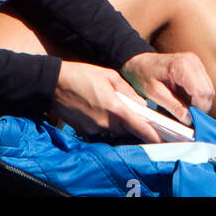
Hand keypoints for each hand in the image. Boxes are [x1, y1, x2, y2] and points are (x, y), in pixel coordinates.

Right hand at [50, 61, 172, 143]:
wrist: (53, 83)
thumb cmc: (82, 75)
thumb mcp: (110, 76)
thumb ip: (128, 91)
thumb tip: (141, 104)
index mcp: (116, 109)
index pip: (140, 128)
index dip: (152, 136)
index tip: (162, 140)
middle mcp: (107, 122)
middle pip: (127, 131)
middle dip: (133, 126)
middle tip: (134, 116)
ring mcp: (95, 128)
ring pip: (114, 131)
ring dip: (117, 123)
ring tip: (109, 107)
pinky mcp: (84, 130)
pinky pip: (100, 130)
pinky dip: (103, 122)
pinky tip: (95, 109)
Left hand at [120, 51, 213, 121]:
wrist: (139, 62)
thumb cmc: (143, 75)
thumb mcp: (154, 93)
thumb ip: (173, 106)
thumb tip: (188, 119)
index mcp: (181, 65)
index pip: (201, 92)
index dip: (198, 109)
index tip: (189, 120)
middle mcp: (192, 61)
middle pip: (208, 92)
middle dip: (200, 108)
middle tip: (186, 117)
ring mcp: (196, 62)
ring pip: (209, 90)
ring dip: (200, 103)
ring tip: (184, 108)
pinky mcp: (197, 67)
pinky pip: (205, 87)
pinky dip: (198, 97)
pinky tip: (185, 100)